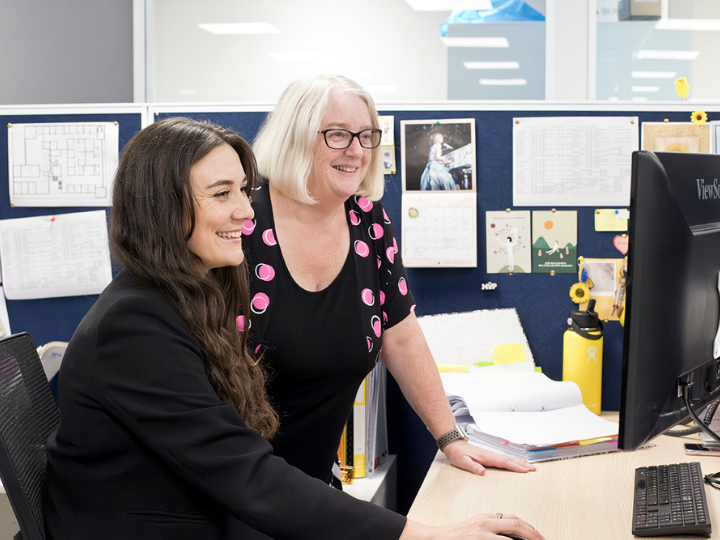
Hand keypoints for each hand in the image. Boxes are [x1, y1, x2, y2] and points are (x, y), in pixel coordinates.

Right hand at [401, 512, 544, 539]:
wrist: (433, 538)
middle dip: (533, 532)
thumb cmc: (452, 537)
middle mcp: (486, 522)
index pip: (512, 519)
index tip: (537, 535)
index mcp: (486, 518)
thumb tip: (506, 537)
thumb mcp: (473, 530)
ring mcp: (483, 532)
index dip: (528, 527)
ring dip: (527, 538)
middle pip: (516, 523)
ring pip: (512, 531)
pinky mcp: (479, 539)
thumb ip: (489, 532)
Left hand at [442, 440, 535, 474]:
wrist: (455, 446)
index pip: (504, 462)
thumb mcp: (463, 462)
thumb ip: (473, 467)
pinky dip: (513, 460)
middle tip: (533, 469)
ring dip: (519, 462)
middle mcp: (491, 455)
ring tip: (529, 466)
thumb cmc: (458, 454)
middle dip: (522, 464)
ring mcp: (491, 455)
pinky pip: (504, 459)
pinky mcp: (490, 456)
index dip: (515, 466)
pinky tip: (516, 462)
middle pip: (509, 460)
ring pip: (508, 458)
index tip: (525, 469)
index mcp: (487, 457)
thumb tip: (482, 472)